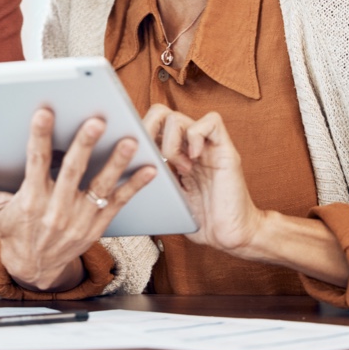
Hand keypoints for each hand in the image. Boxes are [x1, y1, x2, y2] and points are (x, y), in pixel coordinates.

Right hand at [0, 108, 155, 291]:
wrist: (35, 268)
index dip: (38, 136)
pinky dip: (135, 186)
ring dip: (116, 162)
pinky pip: (119, 202)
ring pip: (101, 185)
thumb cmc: (6, 229)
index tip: (44, 111)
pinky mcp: (98, 224)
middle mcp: (56, 210)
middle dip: (84, 144)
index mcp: (29, 200)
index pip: (35, 163)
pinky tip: (150, 167)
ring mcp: (80, 218)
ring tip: (129, 139)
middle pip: (73, 171)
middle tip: (96, 120)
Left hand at [143, 104, 263, 253]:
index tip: (134, 153)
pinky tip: (194, 159)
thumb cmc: (197, 219)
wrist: (229, 237)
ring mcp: (206, 145)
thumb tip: (118, 166)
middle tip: (152, 155)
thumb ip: (148, 176)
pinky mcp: (226, 149)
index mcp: (171, 152)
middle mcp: (187, 144)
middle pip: (160, 112)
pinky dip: (197, 136)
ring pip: (178, 117)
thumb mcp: (164, 195)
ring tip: (179, 167)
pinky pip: (211, 122)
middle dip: (148, 130)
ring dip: (171, 142)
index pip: (148, 124)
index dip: (137, 132)